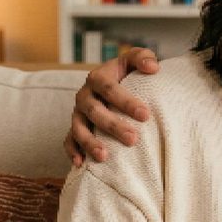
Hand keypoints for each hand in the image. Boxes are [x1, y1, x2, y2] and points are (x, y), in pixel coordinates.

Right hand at [64, 46, 159, 165]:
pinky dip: (72, 152)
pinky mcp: (74, 128)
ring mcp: (77, 113)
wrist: (111, 84)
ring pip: (78, 128)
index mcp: (98, 78)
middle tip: (133, 139)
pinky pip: (68, 141)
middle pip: (94, 111)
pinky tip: (81, 164)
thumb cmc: (126, 73)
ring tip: (105, 157)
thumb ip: (143, 57)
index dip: (126, 101)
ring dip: (90, 143)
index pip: (109, 89)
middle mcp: (84, 95)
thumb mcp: (133, 60)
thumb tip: (153, 67)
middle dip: (113, 126)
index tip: (145, 115)